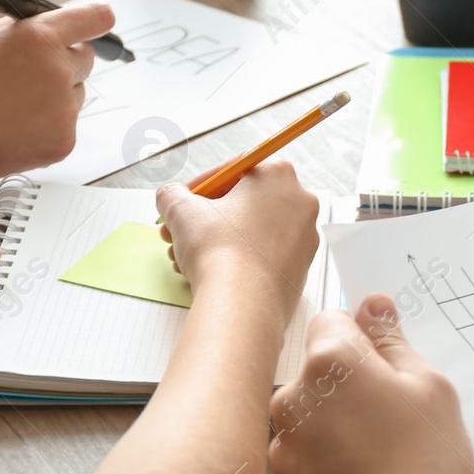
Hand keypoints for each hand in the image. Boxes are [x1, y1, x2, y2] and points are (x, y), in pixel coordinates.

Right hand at [0, 1, 114, 183]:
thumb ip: (23, 28)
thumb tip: (50, 24)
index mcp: (40, 37)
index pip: (95, 18)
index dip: (97, 19)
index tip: (99, 21)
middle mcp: (59, 70)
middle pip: (86, 58)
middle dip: (64, 61)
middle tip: (31, 73)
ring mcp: (64, 109)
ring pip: (75, 93)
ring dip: (55, 95)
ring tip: (12, 105)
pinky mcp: (64, 141)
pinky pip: (66, 124)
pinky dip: (48, 125)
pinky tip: (16, 127)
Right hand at [157, 159, 319, 322]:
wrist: (241, 304)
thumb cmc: (220, 250)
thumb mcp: (182, 211)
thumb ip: (172, 195)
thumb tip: (170, 196)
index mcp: (278, 176)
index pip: (235, 169)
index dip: (201, 185)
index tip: (185, 198)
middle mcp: (300, 203)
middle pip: (244, 202)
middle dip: (207, 217)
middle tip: (181, 229)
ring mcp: (304, 239)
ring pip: (252, 231)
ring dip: (217, 240)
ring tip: (187, 256)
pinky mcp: (300, 270)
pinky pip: (264, 256)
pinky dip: (238, 259)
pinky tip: (211, 273)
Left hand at [269, 294, 473, 473]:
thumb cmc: (424, 467)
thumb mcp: (430, 389)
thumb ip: (393, 341)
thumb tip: (375, 306)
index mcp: (331, 362)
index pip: (332, 320)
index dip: (362, 338)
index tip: (384, 361)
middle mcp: (295, 397)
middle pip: (316, 369)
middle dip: (347, 384)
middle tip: (391, 415)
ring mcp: (285, 444)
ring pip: (309, 413)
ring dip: (334, 422)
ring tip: (377, 451)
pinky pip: (303, 451)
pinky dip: (324, 457)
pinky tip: (359, 472)